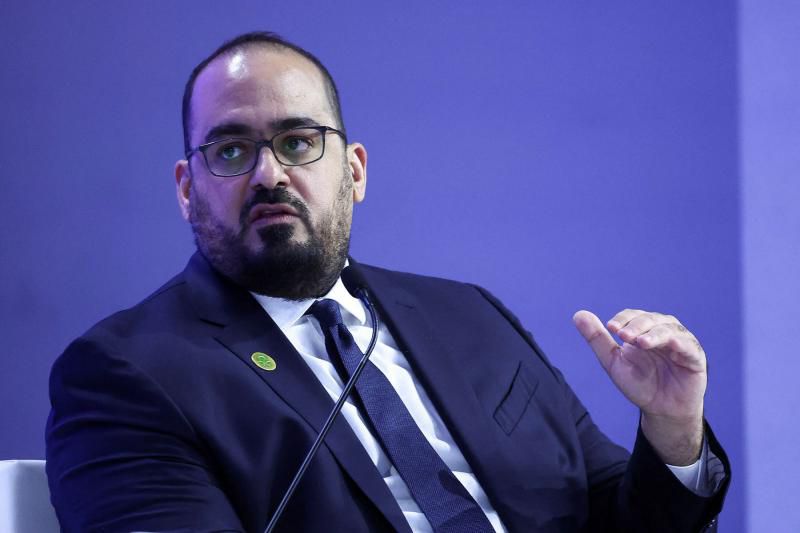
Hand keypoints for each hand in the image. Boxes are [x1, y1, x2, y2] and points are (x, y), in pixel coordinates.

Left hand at [573, 309, 705, 464]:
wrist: (661, 410)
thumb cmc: (640, 384)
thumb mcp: (614, 362)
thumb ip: (598, 339)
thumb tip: (578, 314)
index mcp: (644, 330)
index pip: (633, 316)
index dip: (623, 319)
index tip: (610, 328)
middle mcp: (663, 331)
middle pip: (651, 319)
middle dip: (635, 325)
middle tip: (621, 335)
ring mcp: (680, 342)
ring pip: (668, 328)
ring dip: (652, 332)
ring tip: (638, 342)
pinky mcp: (694, 356)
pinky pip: (688, 345)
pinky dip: (675, 342)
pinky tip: (664, 344)